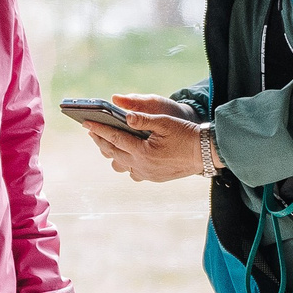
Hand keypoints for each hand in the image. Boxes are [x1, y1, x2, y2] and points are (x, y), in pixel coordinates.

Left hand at [83, 94, 213, 182]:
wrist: (206, 153)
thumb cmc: (186, 133)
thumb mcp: (165, 122)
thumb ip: (143, 119)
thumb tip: (124, 115)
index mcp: (143, 151)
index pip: (115, 138)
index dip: (99, 130)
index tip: (86, 123)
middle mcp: (142, 166)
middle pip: (113, 153)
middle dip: (101, 140)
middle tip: (91, 131)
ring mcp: (148, 174)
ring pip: (121, 165)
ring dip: (113, 154)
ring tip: (107, 143)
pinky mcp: (154, 178)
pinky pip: (134, 173)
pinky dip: (127, 163)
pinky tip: (127, 155)